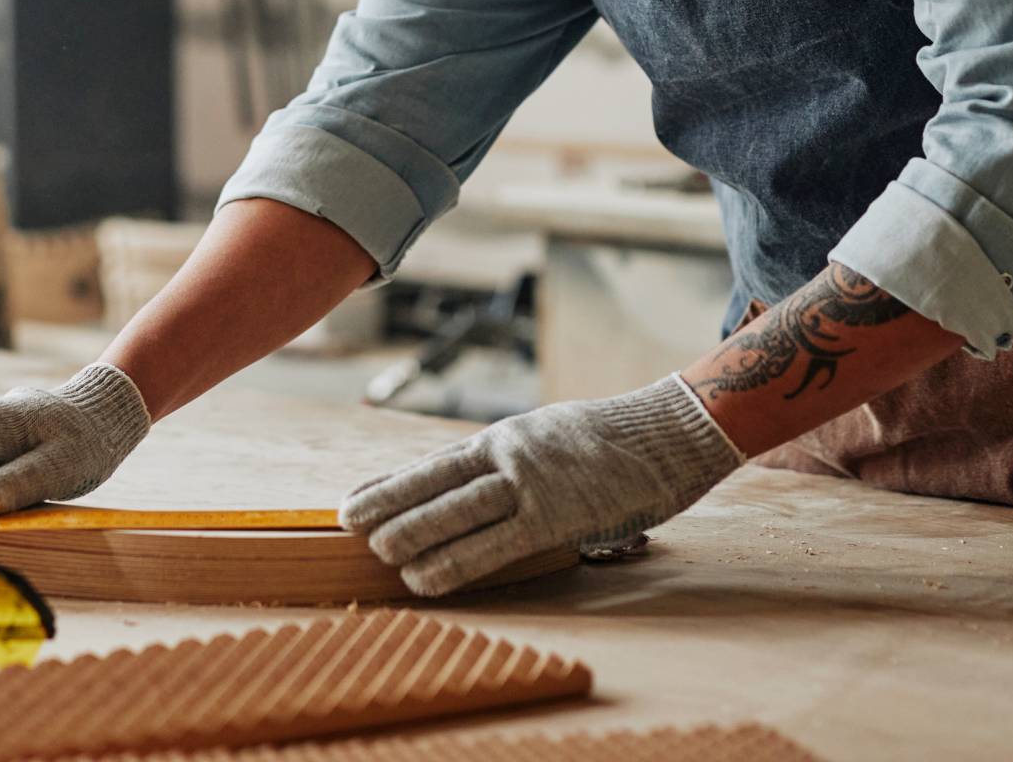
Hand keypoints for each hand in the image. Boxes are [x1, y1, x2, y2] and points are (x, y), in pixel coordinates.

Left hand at [342, 374, 743, 596]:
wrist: (665, 434)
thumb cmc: (611, 439)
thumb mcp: (548, 434)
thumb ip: (512, 457)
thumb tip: (481, 478)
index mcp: (504, 438)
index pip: (434, 464)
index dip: (391, 483)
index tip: (353, 497)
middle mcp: (507, 455)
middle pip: (433, 484)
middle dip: (387, 505)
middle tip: (346, 523)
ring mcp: (530, 485)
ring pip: (454, 512)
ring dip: (411, 533)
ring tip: (376, 551)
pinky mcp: (555, 517)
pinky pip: (492, 546)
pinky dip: (453, 563)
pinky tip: (423, 579)